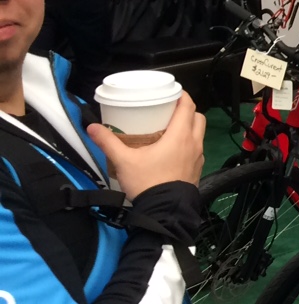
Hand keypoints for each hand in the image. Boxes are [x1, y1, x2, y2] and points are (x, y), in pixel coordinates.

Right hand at [88, 93, 205, 199]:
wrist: (165, 211)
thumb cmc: (147, 183)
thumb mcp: (124, 161)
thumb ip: (108, 142)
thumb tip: (92, 127)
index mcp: (180, 136)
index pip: (187, 106)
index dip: (182, 95)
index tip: (172, 92)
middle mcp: (194, 143)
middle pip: (197, 117)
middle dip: (186, 110)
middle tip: (169, 110)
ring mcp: (198, 157)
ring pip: (199, 133)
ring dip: (189, 127)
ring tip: (170, 129)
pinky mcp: (197, 169)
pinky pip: (197, 149)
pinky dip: (189, 143)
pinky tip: (173, 150)